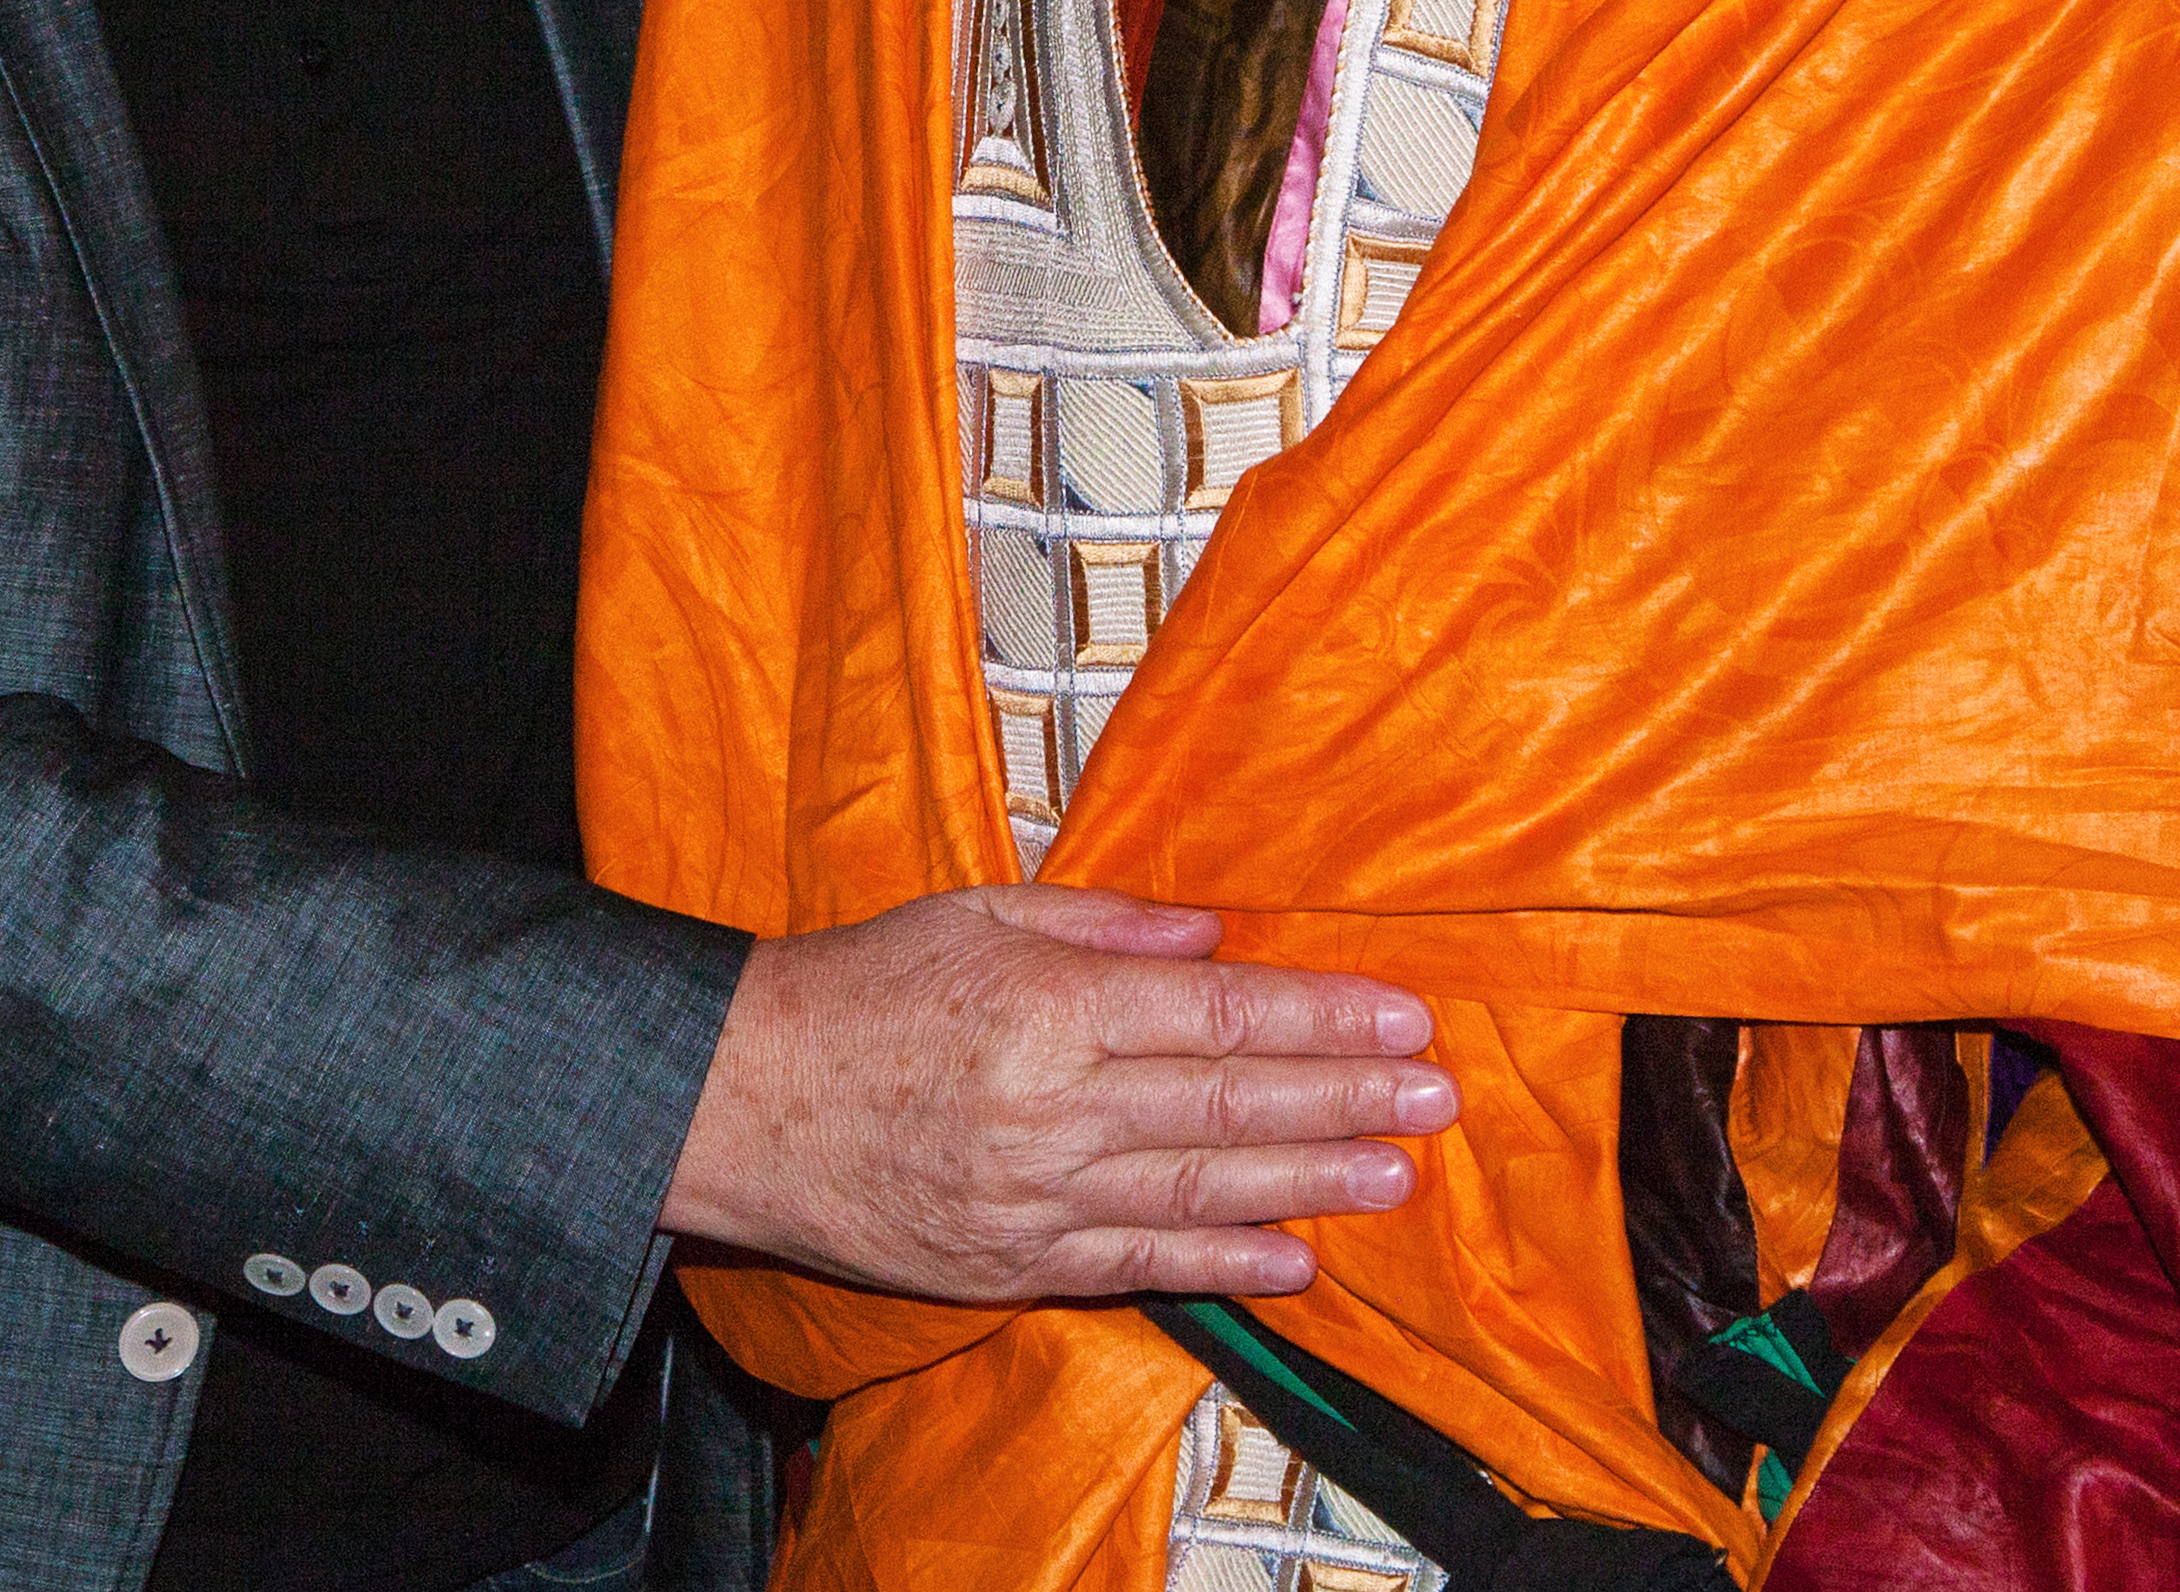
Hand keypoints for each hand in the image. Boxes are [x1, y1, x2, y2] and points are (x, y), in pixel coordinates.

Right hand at [659, 885, 1453, 1303]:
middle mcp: (1054, 1101)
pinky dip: (1225, 1266)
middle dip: (1345, 1096)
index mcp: (1047, 1002)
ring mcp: (1037, 1193)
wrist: (742, 1099)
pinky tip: (1296, 1260)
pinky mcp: (1013, 1261)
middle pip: (1228, 1101)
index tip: (1401, 1015)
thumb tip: (1210, 934)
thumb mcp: (975, 913)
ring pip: (1201, 1190)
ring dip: (1311, 1180)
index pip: (1216, 1011)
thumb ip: (1102, 923)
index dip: (1318, 1015)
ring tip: (1398, 1173)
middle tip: (1436, 1094)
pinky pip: (1139, 1265)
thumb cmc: (857, 988)